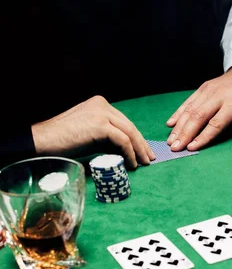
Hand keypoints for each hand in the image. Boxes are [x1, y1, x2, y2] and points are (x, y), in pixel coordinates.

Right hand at [32, 95, 154, 168]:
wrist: (44, 142)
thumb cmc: (64, 142)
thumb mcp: (90, 136)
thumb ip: (107, 138)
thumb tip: (125, 151)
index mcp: (99, 104)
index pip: (124, 122)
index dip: (136, 137)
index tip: (143, 151)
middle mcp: (102, 105)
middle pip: (129, 126)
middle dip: (141, 144)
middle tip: (149, 158)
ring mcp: (101, 113)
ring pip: (129, 132)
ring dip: (139, 150)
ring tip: (143, 164)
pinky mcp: (100, 125)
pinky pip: (122, 140)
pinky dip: (130, 153)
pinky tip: (131, 164)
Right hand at [166, 62, 231, 150]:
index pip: (216, 123)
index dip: (203, 136)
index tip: (192, 147)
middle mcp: (218, 95)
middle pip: (198, 117)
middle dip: (185, 133)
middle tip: (175, 148)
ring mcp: (208, 90)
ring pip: (190, 110)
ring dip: (179, 126)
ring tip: (170, 141)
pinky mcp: (203, 88)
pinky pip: (188, 102)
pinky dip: (178, 113)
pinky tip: (170, 124)